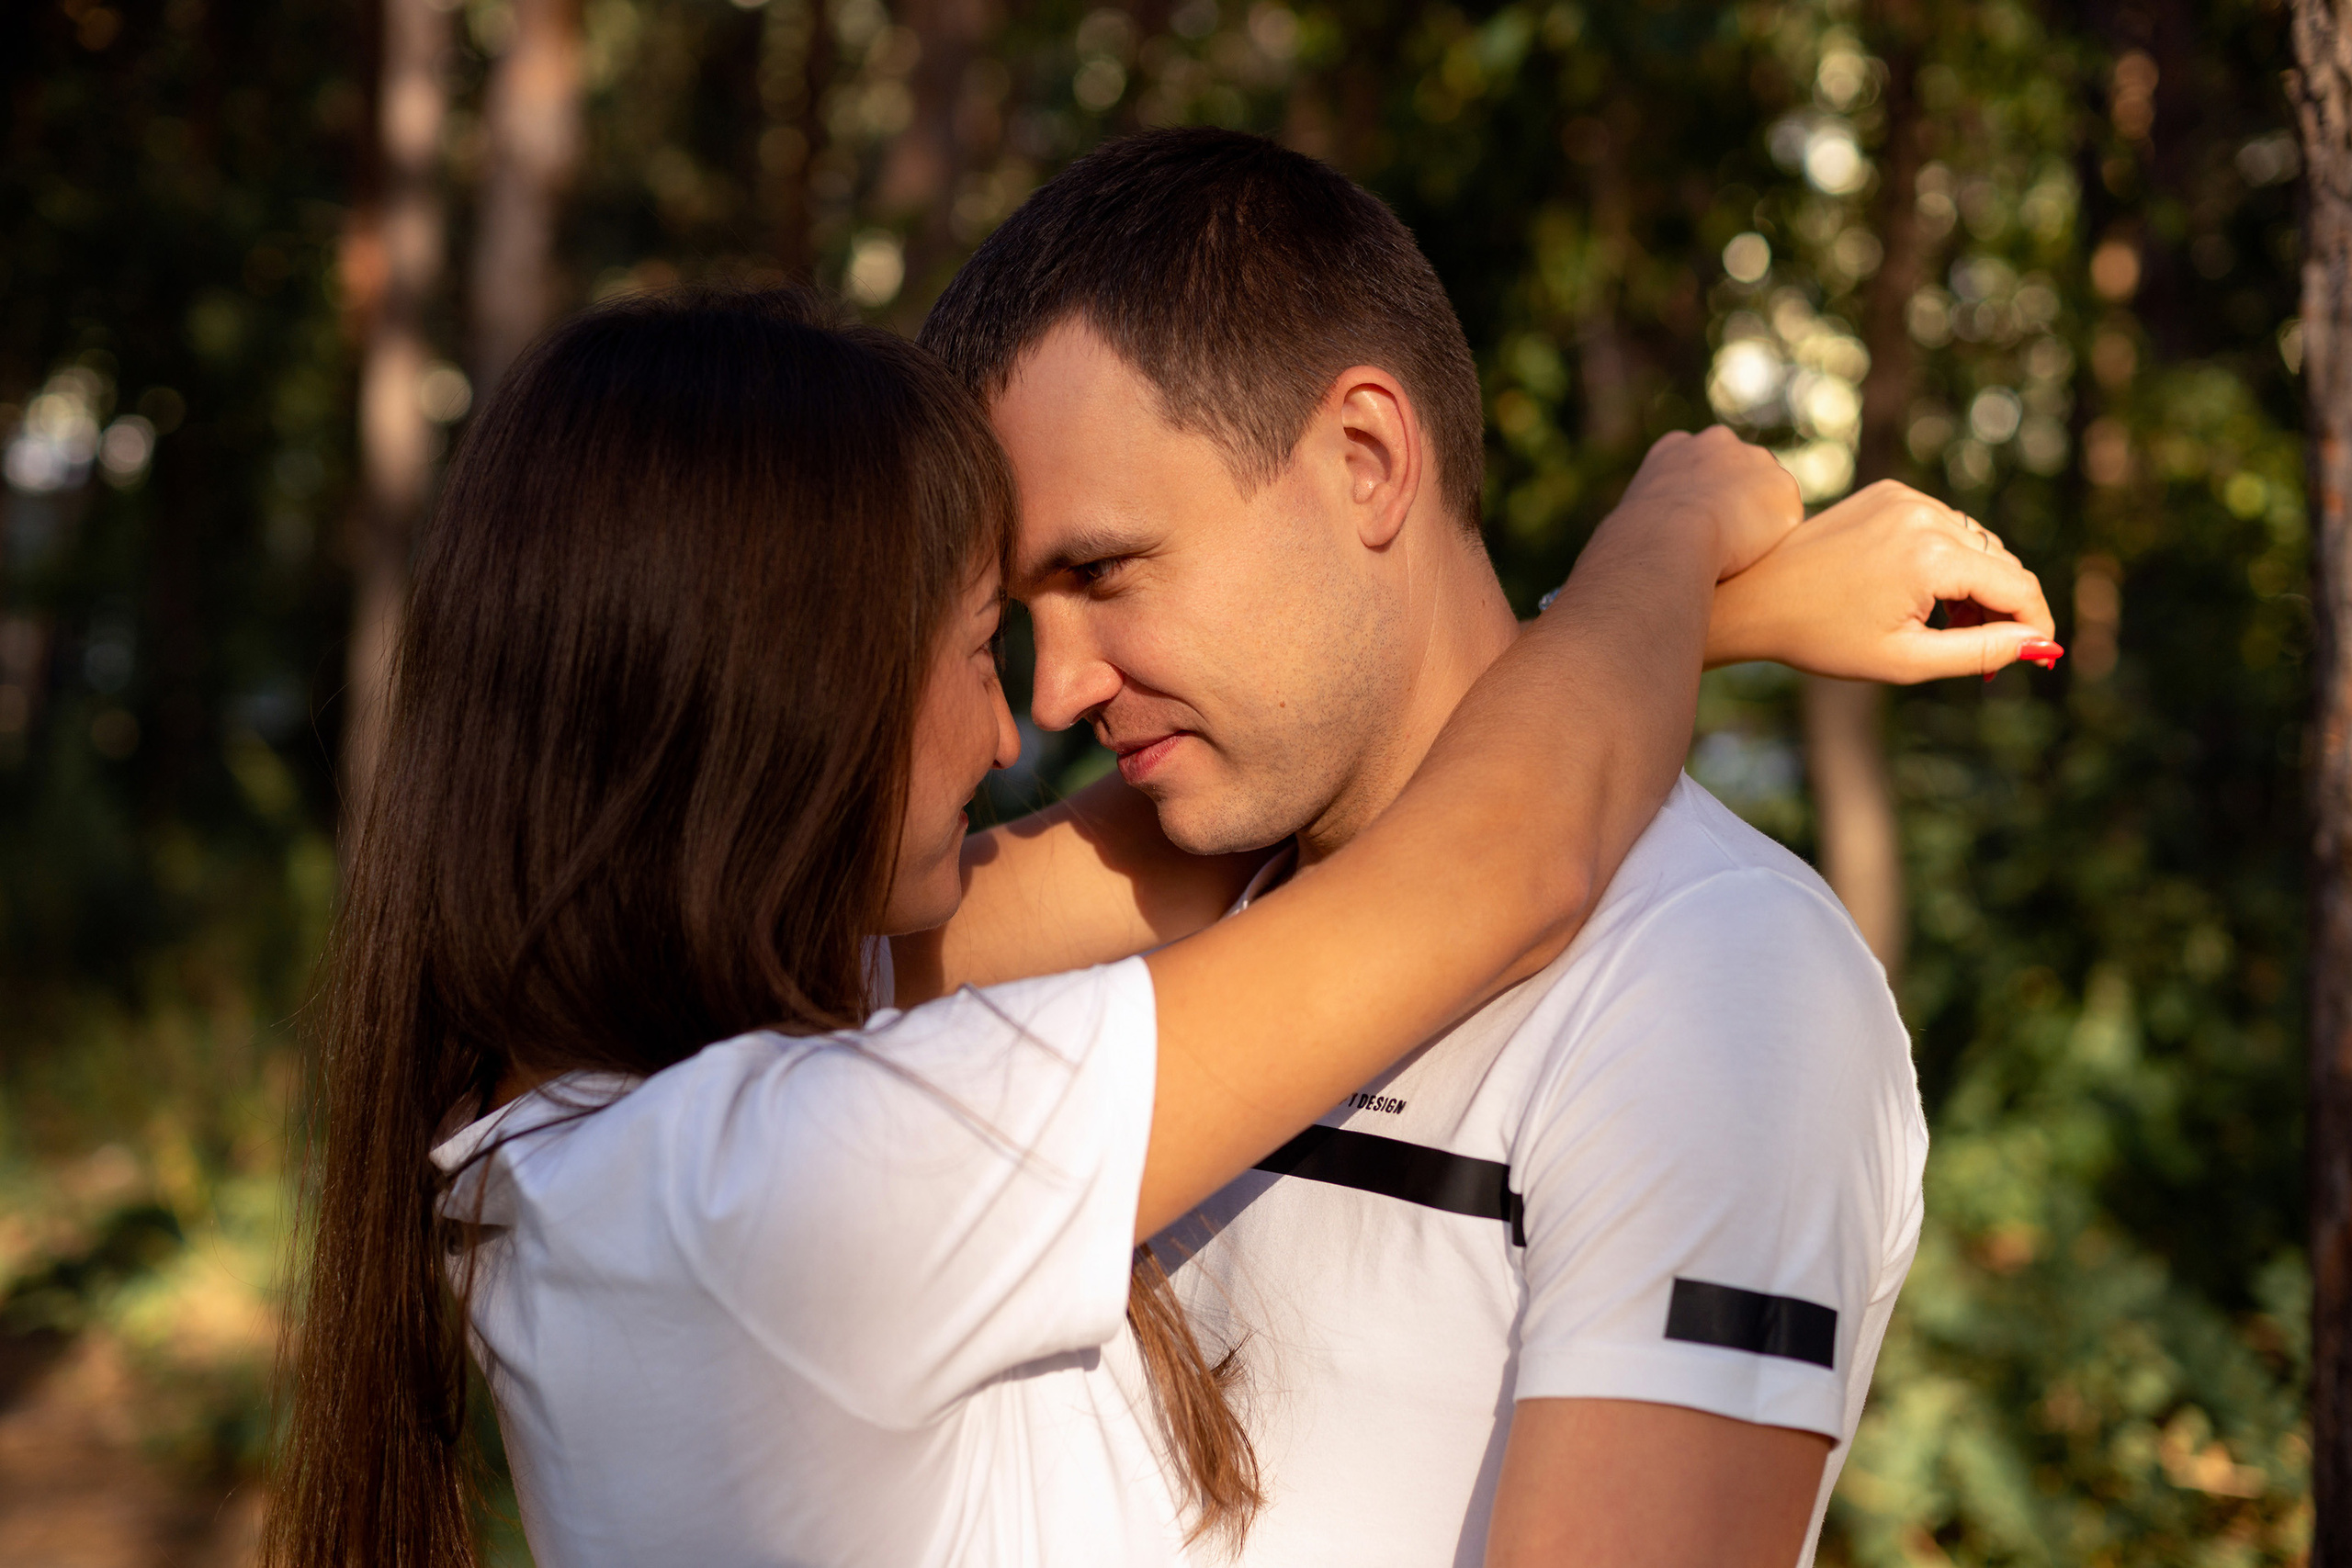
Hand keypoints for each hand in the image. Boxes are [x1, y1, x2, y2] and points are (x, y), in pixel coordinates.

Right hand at [1606, 427, 1804, 581]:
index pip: (1695, 467)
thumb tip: (1630, 546)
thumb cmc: (1637, 542)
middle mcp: (1715, 441)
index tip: (1692, 527)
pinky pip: (1786, 519)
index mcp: (1672, 448)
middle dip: (1734, 501)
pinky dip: (1775, 540)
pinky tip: (1757, 558)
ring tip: (1740, 553)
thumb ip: (1646, 521)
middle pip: (1736, 471)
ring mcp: (1751, 459)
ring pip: (1763, 493)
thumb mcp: (1628, 523)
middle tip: (1723, 540)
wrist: (1669, 535)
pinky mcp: (1781, 487)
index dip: (1696, 499)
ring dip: (1757, 519)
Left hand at [1706, 479, 2060, 681]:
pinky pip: (1944, 526)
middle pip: (2002, 562)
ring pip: (1977, 543)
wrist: (1756, 595)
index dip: (2036, 624)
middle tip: (1984, 653)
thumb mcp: (1907, 659)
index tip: (2039, 655)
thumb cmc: (1824, 637)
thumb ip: (1982, 652)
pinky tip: (1920, 593)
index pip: (2018, 586)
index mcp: (1932, 557)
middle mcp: (1925, 515)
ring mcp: (1906, 497)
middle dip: (2005, 608)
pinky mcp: (1890, 492)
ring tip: (1946, 626)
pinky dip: (1948, 558)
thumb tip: (2042, 643)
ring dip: (1978, 583)